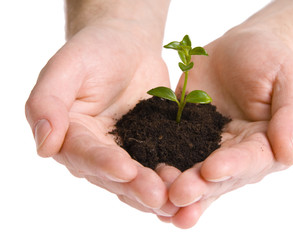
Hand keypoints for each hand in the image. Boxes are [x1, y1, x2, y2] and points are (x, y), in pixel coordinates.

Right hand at [25, 22, 178, 216]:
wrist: (127, 44)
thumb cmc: (94, 50)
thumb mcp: (66, 67)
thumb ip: (47, 102)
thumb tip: (44, 146)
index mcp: (71, 135)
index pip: (84, 154)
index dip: (103, 163)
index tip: (125, 170)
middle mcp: (95, 151)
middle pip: (114, 175)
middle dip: (136, 186)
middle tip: (159, 196)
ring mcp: (124, 152)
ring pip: (138, 178)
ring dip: (157, 190)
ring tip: (177, 199)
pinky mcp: (149, 148)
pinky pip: (161, 164)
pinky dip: (174, 177)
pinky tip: (191, 186)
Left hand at [166, 28, 292, 227]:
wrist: (243, 47)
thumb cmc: (272, 61)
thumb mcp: (290, 80)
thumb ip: (291, 116)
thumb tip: (289, 153)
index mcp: (264, 145)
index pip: (250, 161)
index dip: (232, 167)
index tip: (212, 170)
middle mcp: (234, 153)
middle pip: (217, 176)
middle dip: (198, 186)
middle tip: (178, 195)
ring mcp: (207, 145)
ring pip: (192, 171)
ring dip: (175, 186)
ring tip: (157, 200)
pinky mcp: (184, 133)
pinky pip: (170, 151)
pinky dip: (157, 166)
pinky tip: (141, 181)